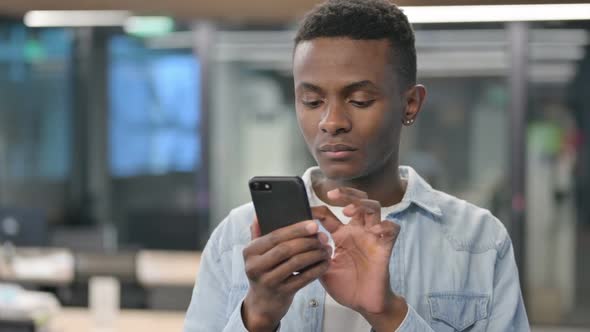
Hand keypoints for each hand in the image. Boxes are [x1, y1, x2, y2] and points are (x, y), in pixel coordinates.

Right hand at [241, 219, 331, 331]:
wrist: (263, 304)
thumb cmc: (263, 272)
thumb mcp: (256, 253)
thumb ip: (258, 233)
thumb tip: (259, 215)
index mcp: (250, 251)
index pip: (275, 236)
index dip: (296, 229)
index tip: (314, 224)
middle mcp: (255, 266)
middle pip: (286, 248)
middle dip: (307, 241)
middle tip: (323, 237)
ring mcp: (268, 281)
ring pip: (296, 263)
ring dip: (314, 254)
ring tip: (326, 249)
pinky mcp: (282, 293)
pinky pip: (303, 278)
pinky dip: (316, 269)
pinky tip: (325, 263)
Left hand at [313, 187, 406, 330]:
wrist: (363, 304)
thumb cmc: (345, 286)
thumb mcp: (322, 269)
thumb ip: (313, 254)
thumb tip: (297, 241)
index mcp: (341, 235)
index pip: (329, 214)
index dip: (318, 209)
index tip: (307, 210)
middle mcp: (357, 232)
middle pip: (357, 201)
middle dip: (346, 194)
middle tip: (332, 195)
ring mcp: (372, 238)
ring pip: (374, 208)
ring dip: (362, 204)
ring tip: (348, 211)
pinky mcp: (384, 247)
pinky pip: (392, 229)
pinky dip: (386, 226)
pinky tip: (375, 230)